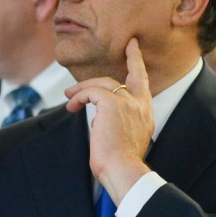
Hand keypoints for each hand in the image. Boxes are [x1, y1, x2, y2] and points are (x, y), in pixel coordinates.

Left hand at [64, 38, 153, 201]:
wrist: (123, 170)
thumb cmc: (120, 163)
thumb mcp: (124, 140)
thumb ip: (116, 124)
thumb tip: (97, 120)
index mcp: (145, 115)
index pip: (143, 86)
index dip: (138, 66)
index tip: (134, 49)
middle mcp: (141, 105)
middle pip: (134, 74)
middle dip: (132, 58)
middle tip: (129, 46)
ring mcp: (128, 102)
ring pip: (104, 83)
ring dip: (84, 88)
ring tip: (69, 97)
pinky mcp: (112, 103)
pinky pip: (91, 92)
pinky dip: (79, 97)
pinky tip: (72, 107)